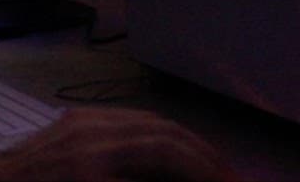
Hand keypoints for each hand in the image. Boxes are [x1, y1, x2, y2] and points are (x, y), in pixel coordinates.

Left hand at [0, 108, 230, 181]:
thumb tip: (186, 180)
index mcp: (95, 163)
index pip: (170, 154)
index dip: (209, 172)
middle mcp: (89, 134)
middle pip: (165, 135)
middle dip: (205, 160)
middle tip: (232, 181)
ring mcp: (76, 126)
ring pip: (147, 124)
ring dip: (184, 148)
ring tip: (209, 172)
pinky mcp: (68, 128)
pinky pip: (124, 123)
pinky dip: (155, 139)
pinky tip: (169, 160)